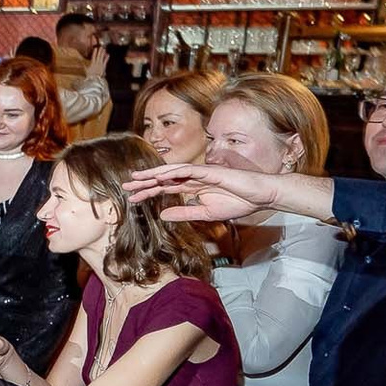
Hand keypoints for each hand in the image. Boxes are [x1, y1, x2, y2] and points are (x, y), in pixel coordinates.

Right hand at [87, 43, 110, 80]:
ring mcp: (101, 64)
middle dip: (99, 51)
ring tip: (104, 49)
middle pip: (98, 56)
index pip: (94, 56)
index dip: (94, 52)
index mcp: (92, 63)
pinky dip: (107, 58)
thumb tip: (81, 61)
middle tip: (101, 47)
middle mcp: (97, 63)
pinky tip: (108, 55)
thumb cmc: (90, 75)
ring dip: (103, 53)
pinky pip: (105, 61)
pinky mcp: (103, 67)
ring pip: (102, 57)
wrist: (95, 79)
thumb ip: (84, 65)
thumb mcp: (86, 70)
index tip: (95, 48)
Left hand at [123, 162, 272, 221]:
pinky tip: (160, 175)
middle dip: (145, 182)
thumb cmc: (238, 203)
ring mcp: (202, 173)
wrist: (260, 196)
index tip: (132, 198)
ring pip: (172, 171)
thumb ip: (185, 213)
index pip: (165, 188)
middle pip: (164, 178)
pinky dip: (174, 171)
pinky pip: (189, 170)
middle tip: (125, 185)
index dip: (148, 192)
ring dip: (154, 174)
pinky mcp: (211, 171)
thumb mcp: (206, 213)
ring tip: (137, 177)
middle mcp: (194, 178)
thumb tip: (162, 215)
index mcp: (193, 188)